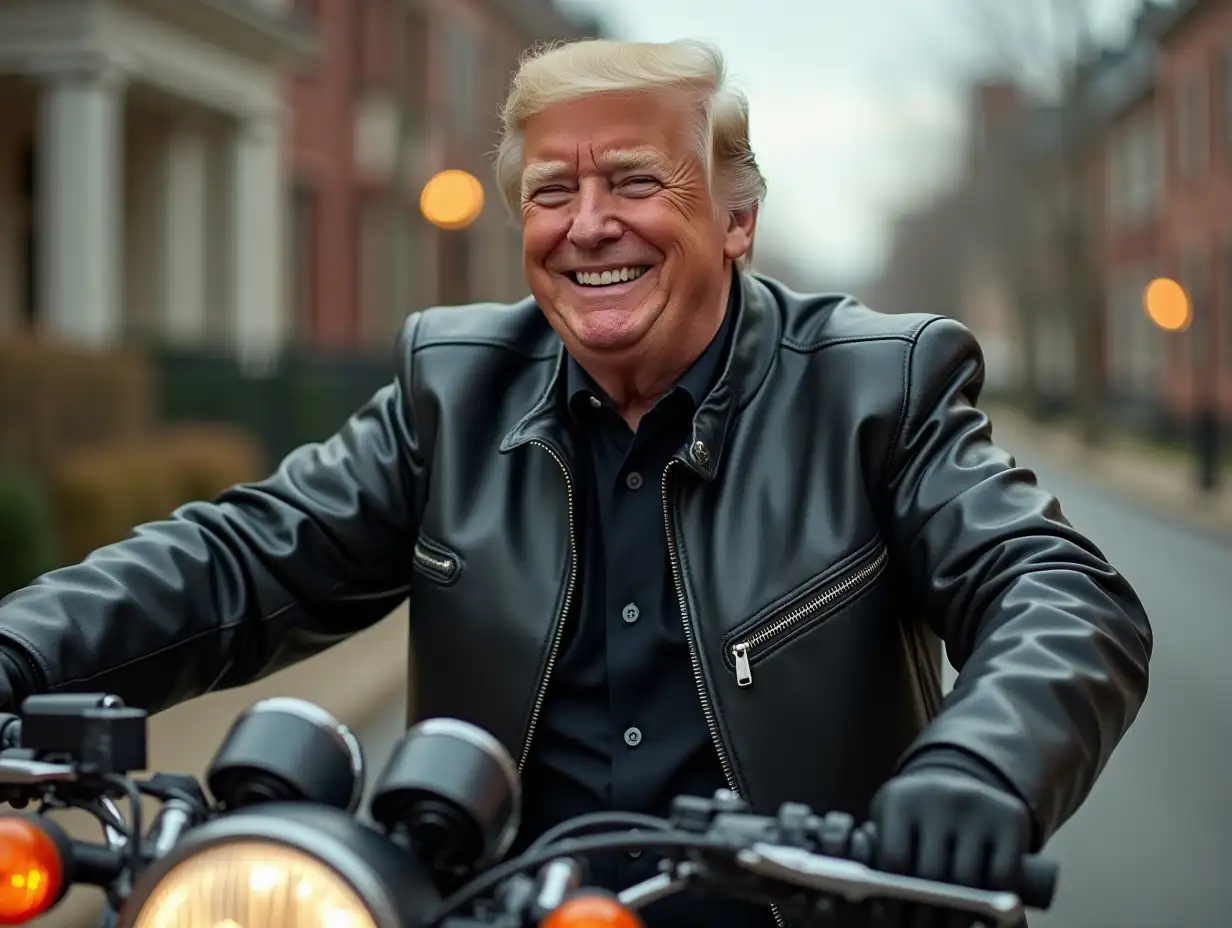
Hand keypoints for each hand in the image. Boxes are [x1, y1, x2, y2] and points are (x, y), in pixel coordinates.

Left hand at [870, 764, 1032, 927]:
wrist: (961, 786)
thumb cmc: (915, 821)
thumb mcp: (891, 827)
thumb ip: (881, 861)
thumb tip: (878, 908)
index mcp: (901, 798)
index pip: (895, 860)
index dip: (894, 898)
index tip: (894, 920)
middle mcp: (940, 795)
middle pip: (931, 874)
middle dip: (925, 914)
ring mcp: (978, 804)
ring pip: (967, 881)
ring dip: (957, 916)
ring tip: (947, 927)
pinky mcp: (1011, 817)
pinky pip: (1002, 876)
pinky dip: (993, 900)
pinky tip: (981, 908)